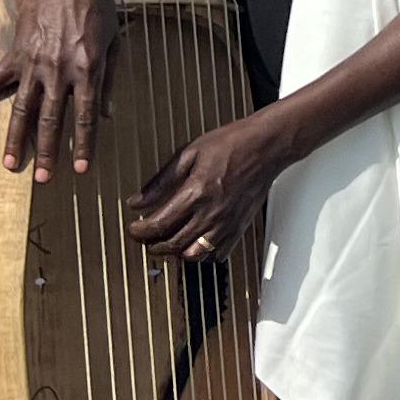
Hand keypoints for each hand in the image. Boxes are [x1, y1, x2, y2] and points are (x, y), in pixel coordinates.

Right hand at [0, 0, 114, 180]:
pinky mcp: (15, 52)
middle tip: (43, 178)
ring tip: (10, 164)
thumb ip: (109, 79)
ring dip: (15, 138)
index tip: (79, 169)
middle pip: (51, 120)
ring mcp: (33, 63)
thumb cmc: (97, 6)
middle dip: (48, 152)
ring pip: (21, 108)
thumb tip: (105, 114)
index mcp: (88, 69)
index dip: (83, 146)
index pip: (86, 117)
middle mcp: (59, 71)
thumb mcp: (114, 42)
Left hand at [129, 110, 287, 263]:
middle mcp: (211, 213)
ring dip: (177, 253)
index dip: (140, 232)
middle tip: (146, 239)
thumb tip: (138, 201)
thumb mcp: (188, 154)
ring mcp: (227, 223)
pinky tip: (196, 243)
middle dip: (154, 246)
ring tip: (169, 243)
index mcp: (196, 193)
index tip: (134, 229)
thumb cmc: (231, 144)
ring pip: (195, 254)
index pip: (159, 225)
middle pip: (174, 244)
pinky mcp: (239, 228)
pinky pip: (218, 254)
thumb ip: (161, 181)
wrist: (265, 146)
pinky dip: (203, 254)